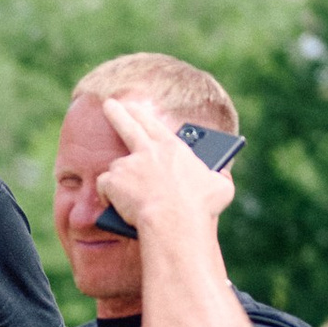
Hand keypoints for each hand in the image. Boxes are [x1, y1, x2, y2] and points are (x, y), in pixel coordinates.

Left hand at [95, 97, 234, 240]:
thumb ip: (219, 178)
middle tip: (109, 105)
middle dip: (117, 113)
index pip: (153, 125)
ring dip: (119, 180)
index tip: (132, 107)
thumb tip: (222, 177)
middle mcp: (148, 151)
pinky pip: (105, 187)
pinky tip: (118, 205)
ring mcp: (128, 165)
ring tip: (128, 196)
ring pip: (117, 168)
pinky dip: (109, 196)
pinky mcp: (113, 181)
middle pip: (128, 127)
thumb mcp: (220, 188)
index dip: (141, 114)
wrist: (174, 222)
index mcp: (173, 148)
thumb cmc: (200, 207)